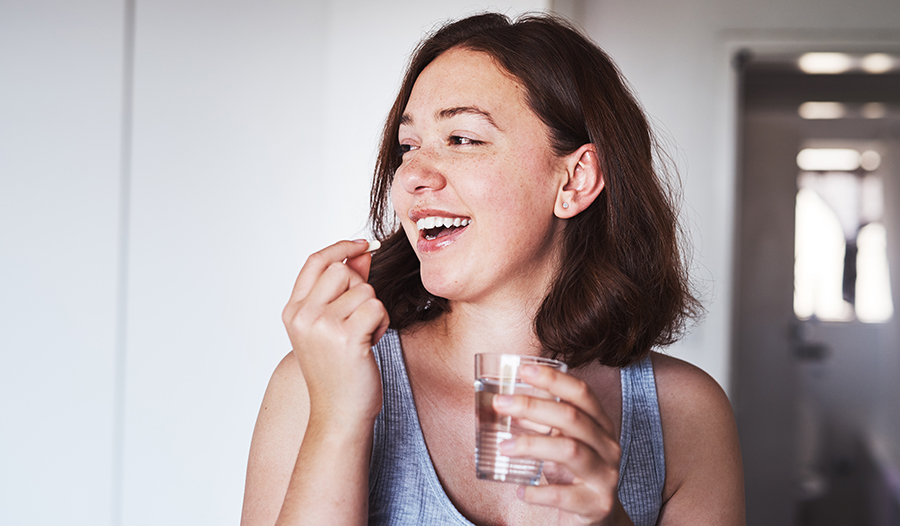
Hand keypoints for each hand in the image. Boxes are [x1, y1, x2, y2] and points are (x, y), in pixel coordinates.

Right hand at [282, 239, 389, 423]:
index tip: (363, 245)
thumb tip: (362, 251)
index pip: (315, 262)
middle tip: (359, 320)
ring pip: (364, 290)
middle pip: (342, 270)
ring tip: (363, 336)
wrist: (338, 415)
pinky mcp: (345, 338)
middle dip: (361, 289)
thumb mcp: (332, 325)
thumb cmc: (338, 371)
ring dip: (373, 311)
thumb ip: (344, 288)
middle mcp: (302, 316)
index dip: (340, 247)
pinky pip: (376, 308)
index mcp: (293, 311)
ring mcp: (321, 326)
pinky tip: (370, 343)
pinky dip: (381, 323)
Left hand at [493, 365, 633, 525]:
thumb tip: (506, 404)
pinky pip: (563, 495)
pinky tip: (519, 490)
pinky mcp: (596, 504)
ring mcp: (605, 476)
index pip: (582, 393)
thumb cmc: (575, 474)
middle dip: (532, 406)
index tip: (523, 370)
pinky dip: (538, 492)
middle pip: (572, 417)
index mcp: (601, 425)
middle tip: (500, 404)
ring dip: (531, 445)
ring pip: (569, 450)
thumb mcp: (564, 443)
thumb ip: (544, 423)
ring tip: (503, 447)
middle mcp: (608, 447)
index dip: (554, 379)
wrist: (600, 518)